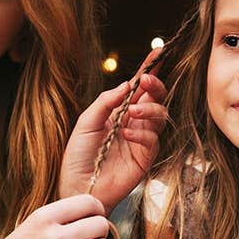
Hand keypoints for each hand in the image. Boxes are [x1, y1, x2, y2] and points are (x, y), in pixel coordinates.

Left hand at [58, 48, 167, 211]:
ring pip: (160, 116)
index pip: (138, 88)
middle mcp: (134, 123)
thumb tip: (127, 84)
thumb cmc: (78, 156)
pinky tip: (127, 135)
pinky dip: (142, 134)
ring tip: (132, 113)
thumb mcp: (86, 122)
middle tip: (146, 81)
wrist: (78, 186)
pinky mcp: (145, 158)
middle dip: (155, 86)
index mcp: (119, 111)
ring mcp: (141, 140)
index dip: (149, 70)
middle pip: (155, 98)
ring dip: (149, 109)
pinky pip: (152, 140)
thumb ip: (106, 101)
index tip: (158, 52)